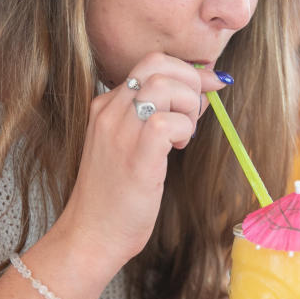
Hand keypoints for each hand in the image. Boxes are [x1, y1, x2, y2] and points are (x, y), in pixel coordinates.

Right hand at [57, 53, 226, 267]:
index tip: (207, 86)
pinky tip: (178, 148)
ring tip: (183, 135)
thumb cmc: (115, 195)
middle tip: (195, 113)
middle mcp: (109, 111)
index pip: (150, 64)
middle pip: (158, 64)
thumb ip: (154, 117)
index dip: (186, 71)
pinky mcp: (136, 155)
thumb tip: (199, 93)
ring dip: (188, 106)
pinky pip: (167, 121)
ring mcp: (119, 131)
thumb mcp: (129, 145)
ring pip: (165, 85)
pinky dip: (183, 129)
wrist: (92, 234)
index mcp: (106, 106)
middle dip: (190, 81)